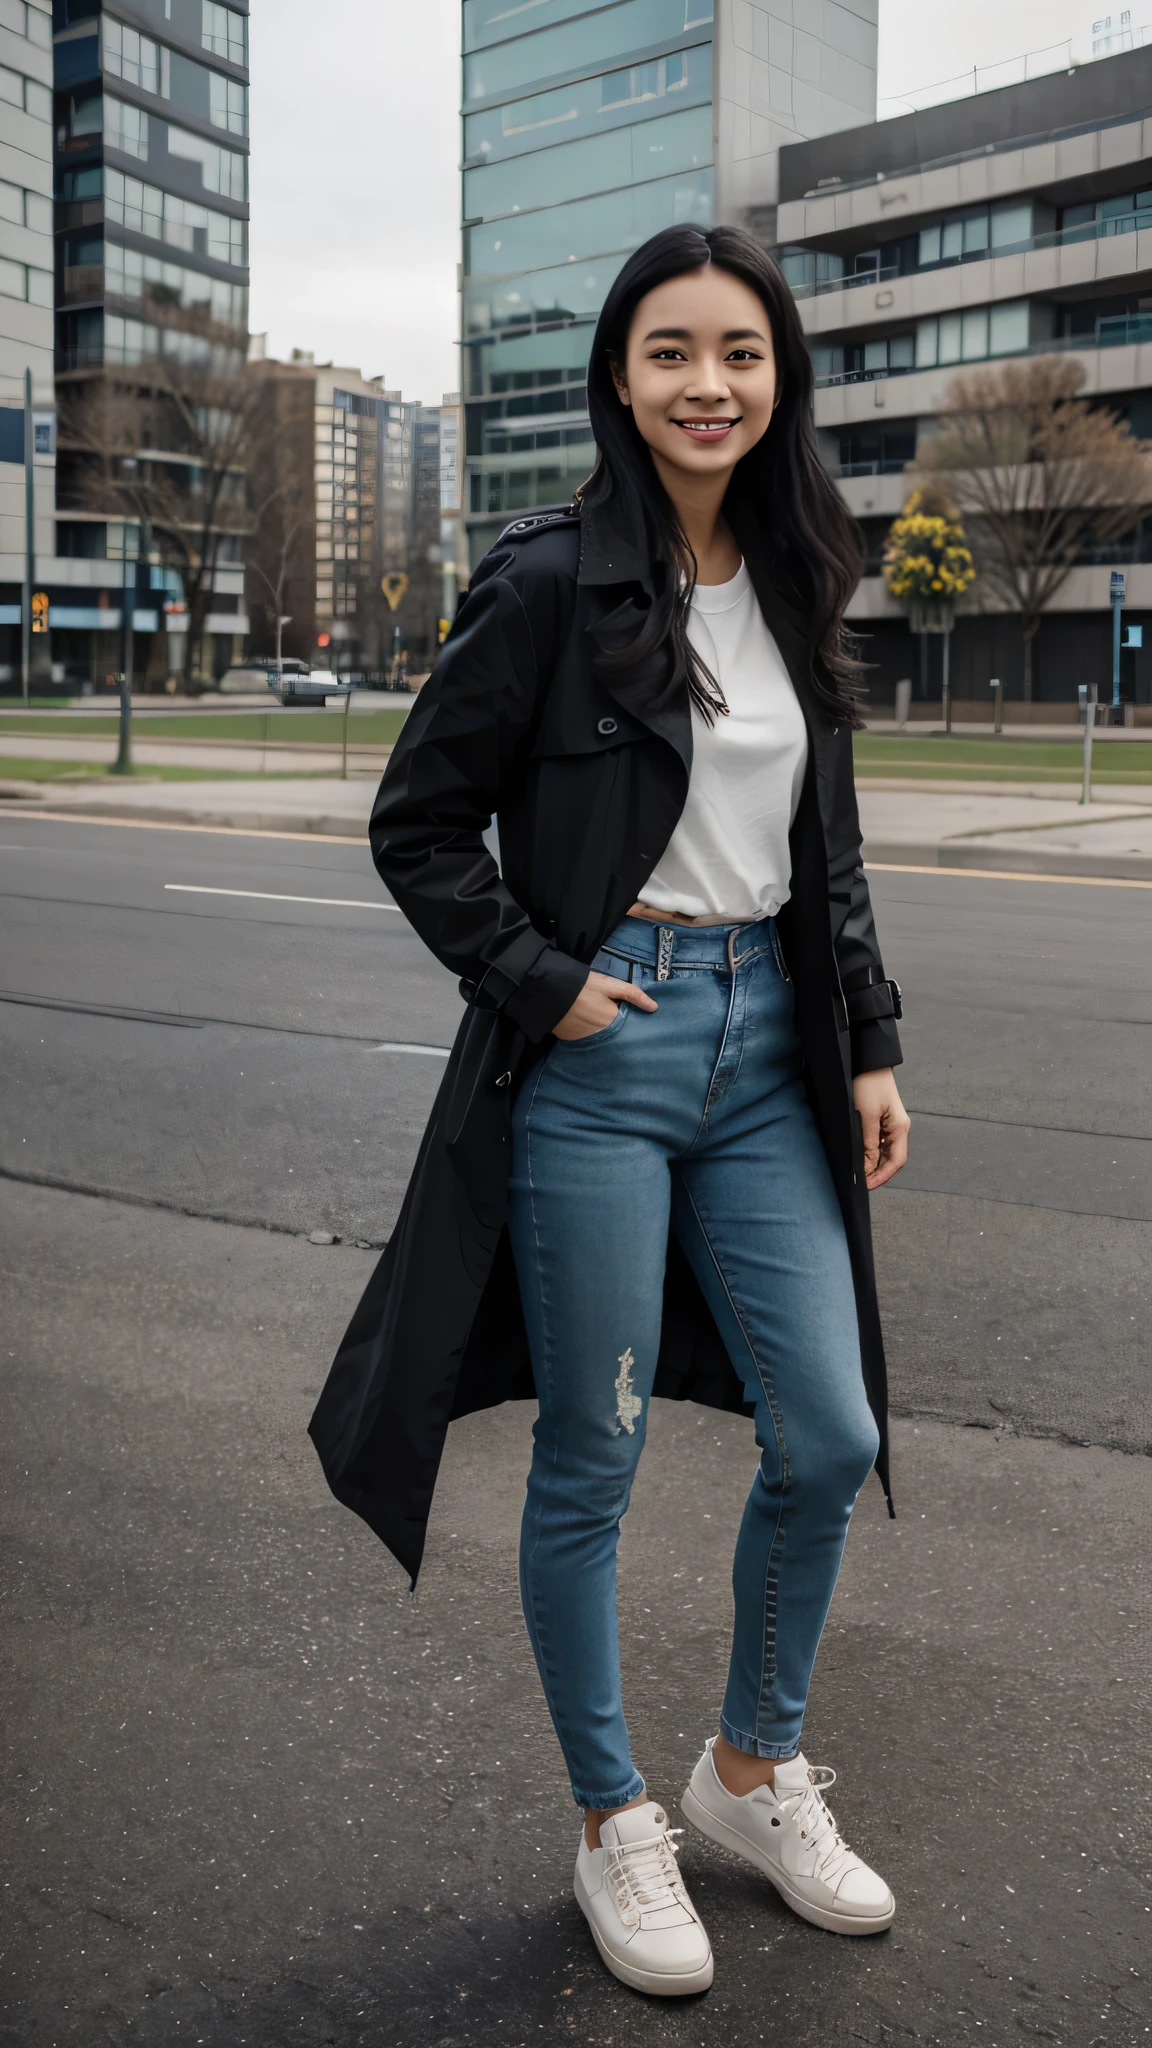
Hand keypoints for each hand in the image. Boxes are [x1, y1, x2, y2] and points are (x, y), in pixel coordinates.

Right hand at [552, 970, 658, 1041]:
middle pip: (614, 1036)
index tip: (631, 1019)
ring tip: (598, 1021)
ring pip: (599, 1039)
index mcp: (612, 1023)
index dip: (631, 1024)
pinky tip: (584, 1024)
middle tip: (615, 1020)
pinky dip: (587, 1033)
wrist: (548, 990)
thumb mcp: (610, 985)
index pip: (628, 1029)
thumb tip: (654, 1008)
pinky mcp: (569, 1039)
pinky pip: (584, 1038)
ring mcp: (583, 1040)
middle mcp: (600, 1036)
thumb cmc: (583, 986)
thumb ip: (632, 995)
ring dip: (601, 1033)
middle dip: (617, 1030)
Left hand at [853, 1068, 910, 1190]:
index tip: (868, 1185)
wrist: (866, 1062)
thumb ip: (869, 1143)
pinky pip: (878, 1142)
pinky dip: (870, 1152)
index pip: (896, 1161)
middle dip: (878, 1172)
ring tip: (859, 1172)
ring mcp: (890, 1124)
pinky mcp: (881, 1119)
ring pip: (884, 1151)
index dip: (883, 1176)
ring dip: (873, 1163)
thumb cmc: (869, 1085)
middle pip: (892, 1158)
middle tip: (862, 1183)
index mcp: (900, 1128)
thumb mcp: (867, 1117)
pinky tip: (860, 1156)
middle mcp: (898, 1128)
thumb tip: (868, 1166)